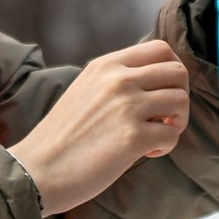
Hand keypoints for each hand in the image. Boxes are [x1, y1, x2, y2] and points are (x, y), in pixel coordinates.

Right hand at [8, 40, 189, 215]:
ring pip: (181, 101)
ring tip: (154, 137)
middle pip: (178, 72)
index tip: (161, 94)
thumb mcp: (86, 89)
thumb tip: (155, 82)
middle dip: (179, 97)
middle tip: (164, 119)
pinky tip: (145, 153)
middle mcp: (119, 79)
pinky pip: (172, 135)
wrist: (38, 169)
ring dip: (176, 123)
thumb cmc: (63, 136)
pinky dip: (165, 147)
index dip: (171, 72)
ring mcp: (127, 106)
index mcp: (107, 65)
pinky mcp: (133, 137)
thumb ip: (116, 78)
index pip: (161, 49)